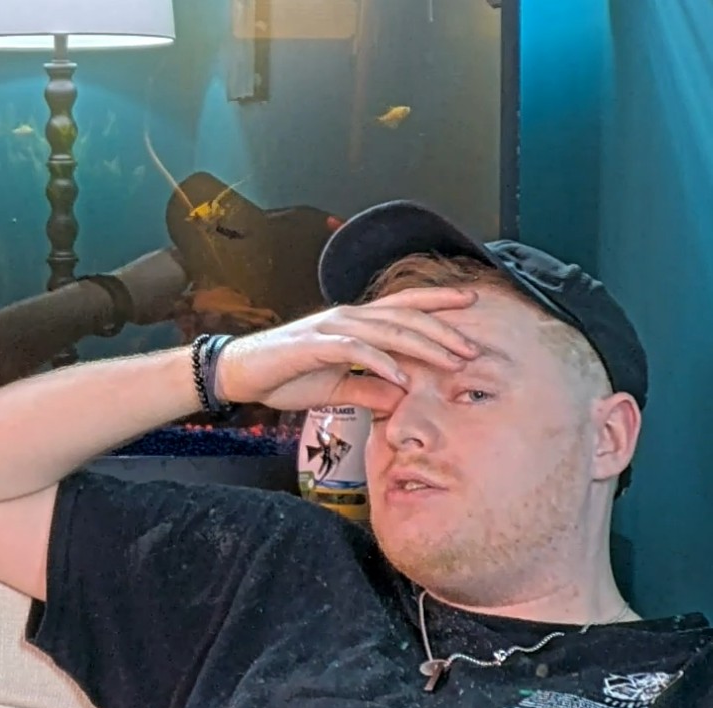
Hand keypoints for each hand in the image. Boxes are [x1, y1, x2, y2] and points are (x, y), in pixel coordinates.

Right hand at [215, 287, 481, 412]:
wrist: (240, 374)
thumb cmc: (285, 377)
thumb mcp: (336, 387)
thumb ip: (369, 388)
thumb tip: (402, 398)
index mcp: (355, 323)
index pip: (404, 306)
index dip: (438, 302)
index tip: (471, 304)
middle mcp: (348, 317)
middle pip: (405, 316)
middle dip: (443, 331)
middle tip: (473, 348)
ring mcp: (331, 327)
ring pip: (387, 330)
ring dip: (422, 345)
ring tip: (450, 360)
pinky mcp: (314, 345)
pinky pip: (355, 350)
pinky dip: (381, 362)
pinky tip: (401, 376)